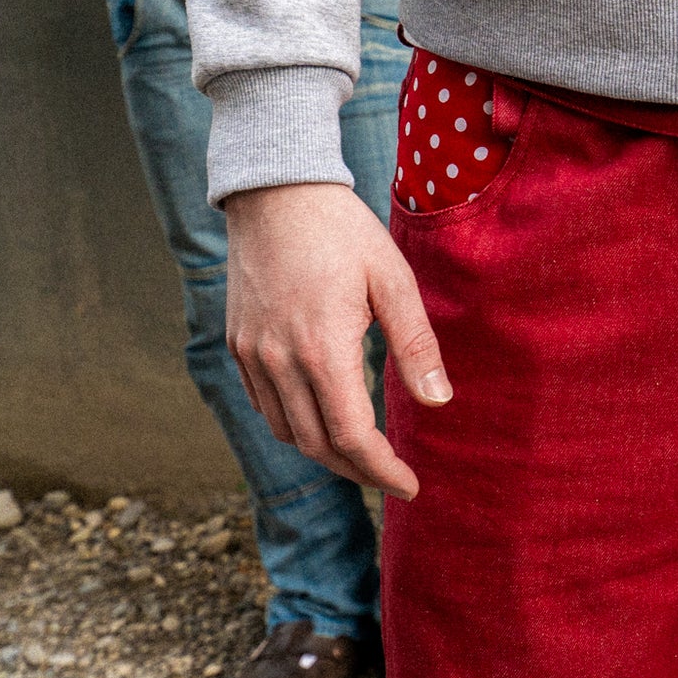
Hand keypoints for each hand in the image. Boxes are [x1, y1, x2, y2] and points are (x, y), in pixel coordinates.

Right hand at [224, 182, 452, 500]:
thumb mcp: (392, 279)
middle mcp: (279, 362)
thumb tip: (439, 402)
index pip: (353, 438)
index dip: (383, 471)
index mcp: (323, 349)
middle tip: (393, 476)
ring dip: (325, 453)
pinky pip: (264, 406)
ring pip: (287, 432)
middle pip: (318, 446)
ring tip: (363, 455)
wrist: (276, 192)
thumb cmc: (343, 231)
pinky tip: (322, 418)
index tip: (410, 485)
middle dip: (359, 471)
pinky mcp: (237, 345)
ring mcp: (251, 356)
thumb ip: (416, 344)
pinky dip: (294, 425)